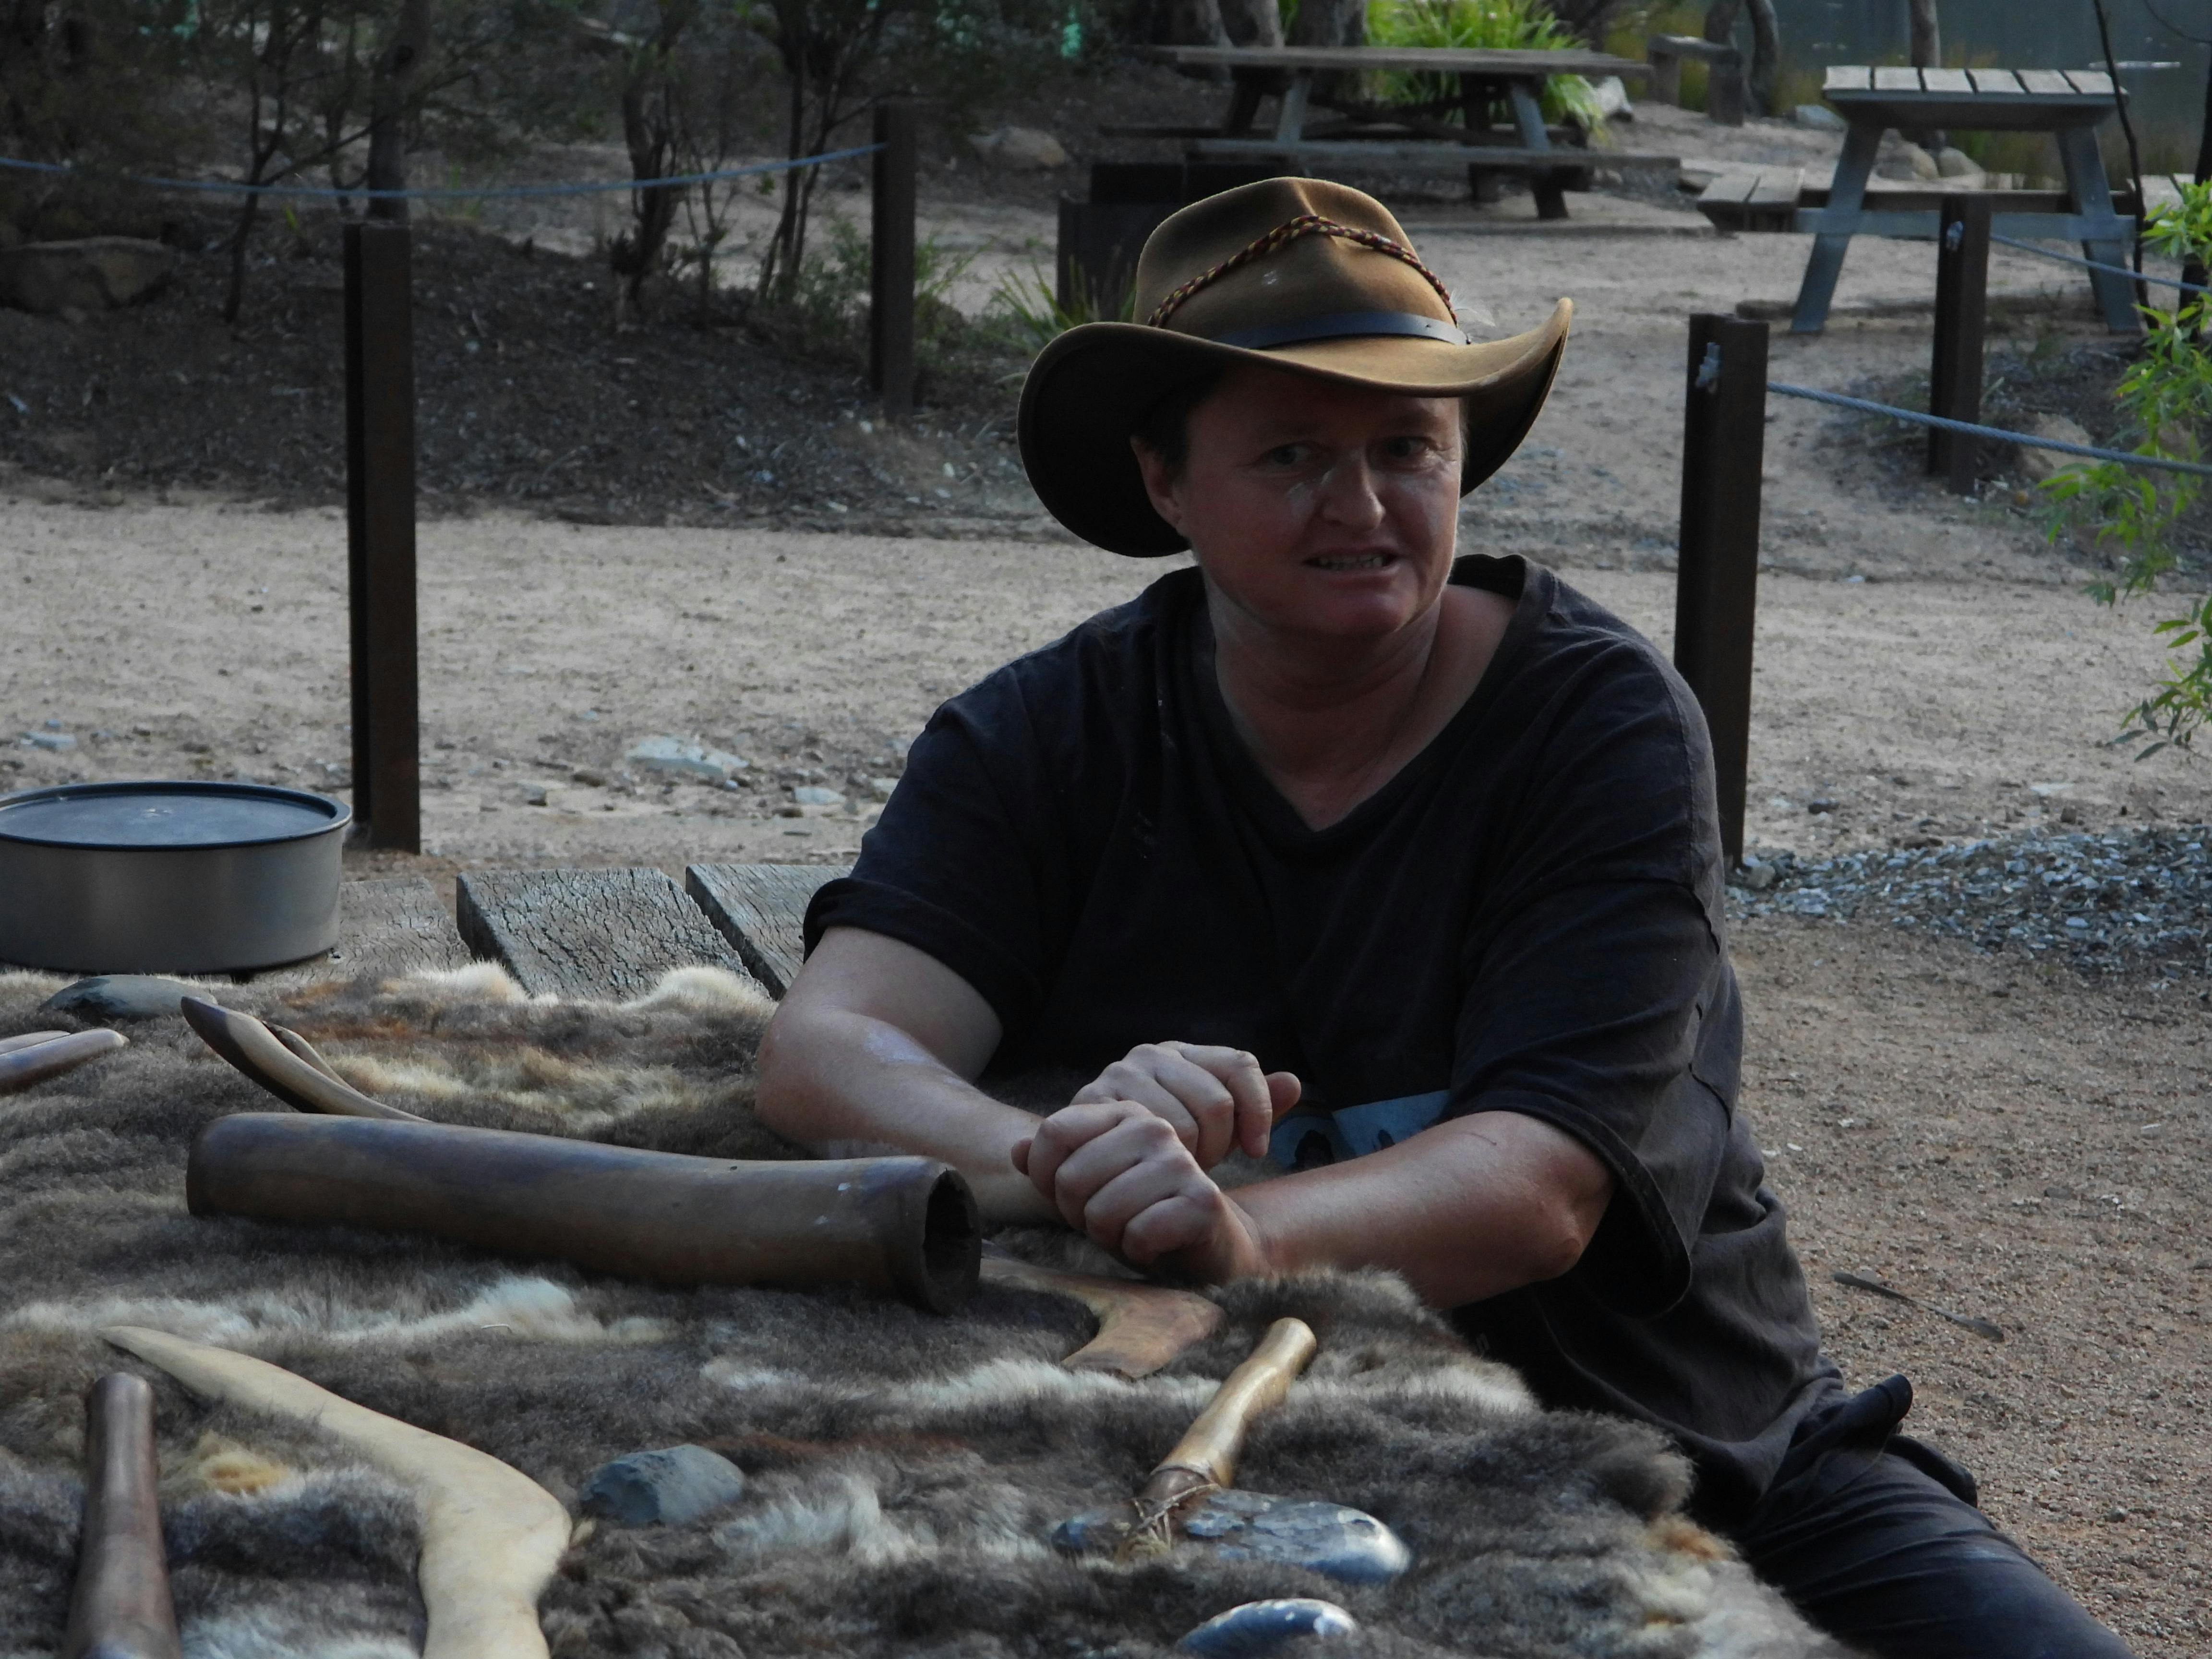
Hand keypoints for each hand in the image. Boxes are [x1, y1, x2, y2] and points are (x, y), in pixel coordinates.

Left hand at [1012, 1100, 1273, 1281]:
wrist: (1202, 1245)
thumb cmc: (1138, 1212)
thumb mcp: (1086, 1187)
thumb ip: (1050, 1166)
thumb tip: (1015, 1150)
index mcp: (1124, 1112)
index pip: (1054, 1132)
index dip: (1046, 1176)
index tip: (1070, 1195)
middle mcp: (1154, 1128)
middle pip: (1071, 1178)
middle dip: (1081, 1214)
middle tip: (1110, 1220)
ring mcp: (1181, 1161)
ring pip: (1103, 1211)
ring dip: (1110, 1236)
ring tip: (1132, 1230)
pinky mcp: (1203, 1201)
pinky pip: (1139, 1235)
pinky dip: (1139, 1251)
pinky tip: (1156, 1246)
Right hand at [1069, 1042, 1300, 1169]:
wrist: (1101, 1169)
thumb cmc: (1168, 1148)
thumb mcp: (1219, 1131)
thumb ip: (1255, 1108)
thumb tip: (1293, 1083)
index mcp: (1184, 1053)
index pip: (1240, 1065)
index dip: (1259, 1110)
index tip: (1258, 1151)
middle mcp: (1149, 1054)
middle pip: (1215, 1101)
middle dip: (1220, 1144)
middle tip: (1206, 1166)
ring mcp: (1119, 1076)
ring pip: (1183, 1124)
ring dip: (1189, 1158)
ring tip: (1179, 1169)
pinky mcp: (1093, 1105)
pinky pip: (1146, 1137)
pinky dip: (1162, 1161)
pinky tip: (1161, 1171)